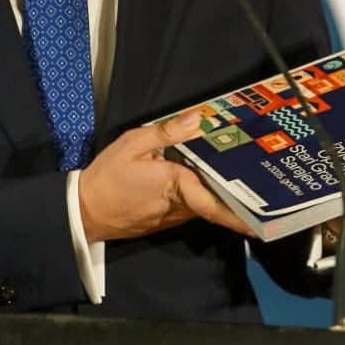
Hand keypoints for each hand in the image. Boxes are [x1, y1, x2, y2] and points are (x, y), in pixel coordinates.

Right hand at [78, 111, 254, 244]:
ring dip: (214, 195)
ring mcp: (170, 218)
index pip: (214, 203)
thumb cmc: (107, 177)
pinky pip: (186, 207)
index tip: (262, 224)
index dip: (239, 215)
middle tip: (260, 188)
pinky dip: (196, 196)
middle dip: (233, 196)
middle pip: (212, 201)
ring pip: (200, 204)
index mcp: (175, 185)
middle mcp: (178, 207)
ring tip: (234, 178)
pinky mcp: (162, 222)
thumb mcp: (132, 144)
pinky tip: (197, 181)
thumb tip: (197, 120)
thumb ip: (166, 132)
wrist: (83, 212)